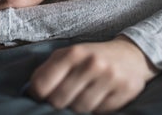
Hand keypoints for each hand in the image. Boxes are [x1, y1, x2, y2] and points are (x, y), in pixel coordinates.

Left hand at [28, 36, 158, 113]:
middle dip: (57, 103)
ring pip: (80, 109)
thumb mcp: (68, 54)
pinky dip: (96, 109)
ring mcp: (110, 78)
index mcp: (73, 53)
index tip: (40, 95)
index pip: (42, 84)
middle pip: (59, 101)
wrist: (131, 54)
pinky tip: (98, 96)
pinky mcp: (125, 91)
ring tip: (81, 95)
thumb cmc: (91, 56)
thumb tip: (30, 92)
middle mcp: (92, 64)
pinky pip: (100, 112)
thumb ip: (48, 70)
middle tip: (62, 97)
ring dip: (77, 106)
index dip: (37, 94)